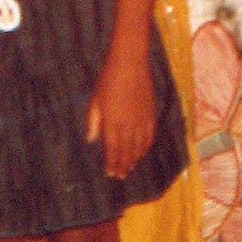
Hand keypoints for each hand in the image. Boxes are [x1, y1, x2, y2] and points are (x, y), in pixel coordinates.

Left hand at [86, 44, 155, 178]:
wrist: (129, 65)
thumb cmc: (108, 81)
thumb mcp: (95, 101)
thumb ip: (94, 122)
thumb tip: (91, 140)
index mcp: (112, 122)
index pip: (112, 149)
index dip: (112, 163)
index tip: (110, 173)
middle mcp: (128, 124)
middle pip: (127, 151)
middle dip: (123, 165)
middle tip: (120, 176)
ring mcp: (141, 120)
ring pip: (139, 146)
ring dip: (134, 159)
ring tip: (130, 168)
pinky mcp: (151, 114)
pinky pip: (149, 136)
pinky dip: (146, 147)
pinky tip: (142, 152)